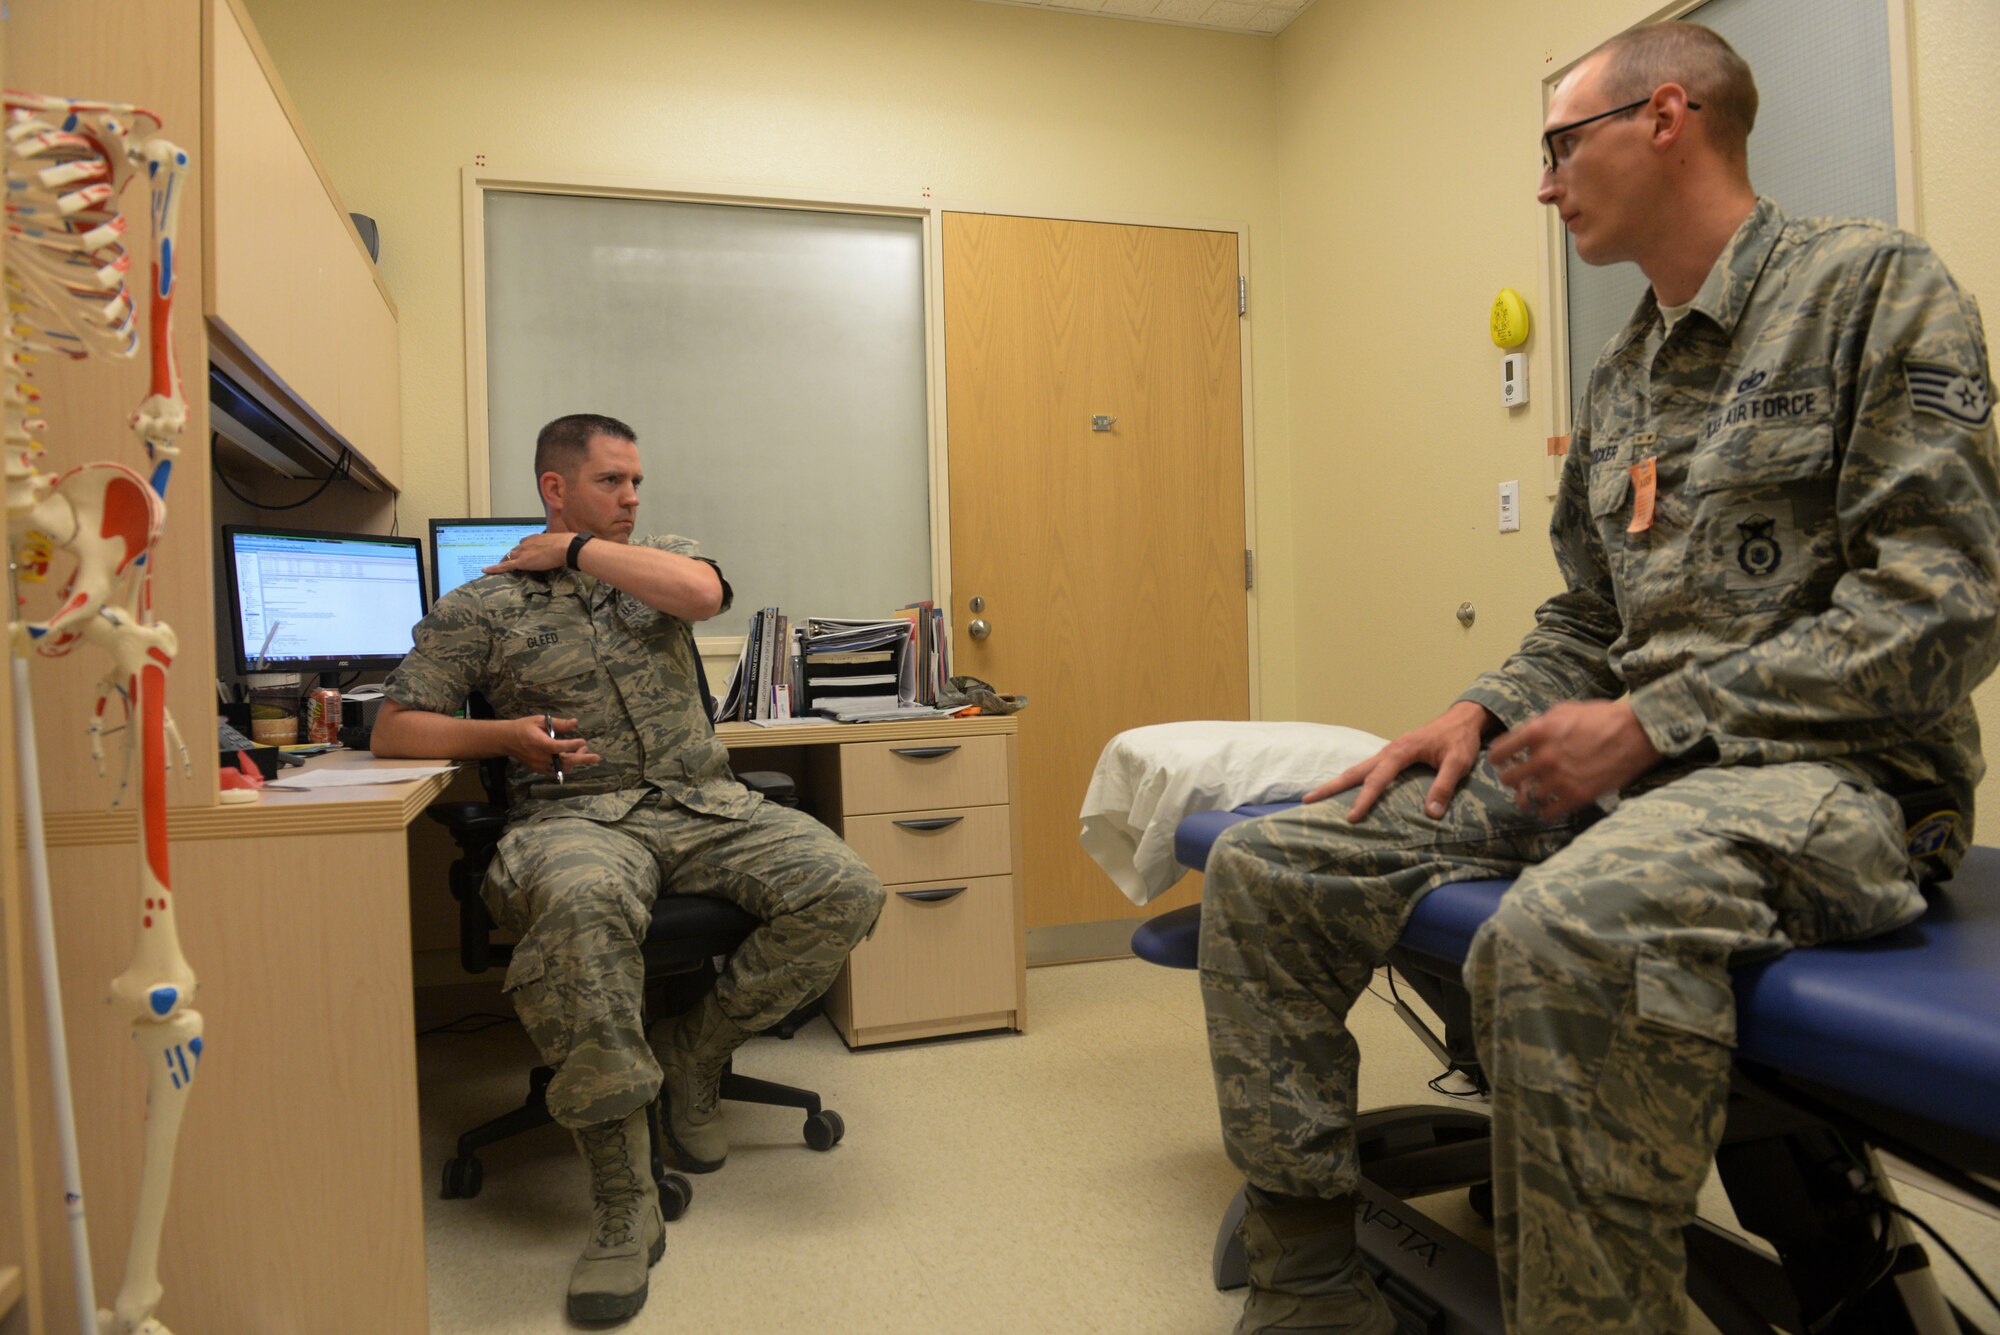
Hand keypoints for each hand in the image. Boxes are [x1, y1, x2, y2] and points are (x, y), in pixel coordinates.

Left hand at [482, 531, 568, 573]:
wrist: (564, 547)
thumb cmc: (566, 545)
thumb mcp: (559, 543)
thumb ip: (556, 547)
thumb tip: (562, 550)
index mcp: (534, 538)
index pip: (523, 544)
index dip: (520, 549)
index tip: (519, 553)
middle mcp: (526, 543)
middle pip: (514, 551)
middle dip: (509, 556)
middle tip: (505, 562)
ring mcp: (522, 552)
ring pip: (508, 557)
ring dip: (502, 562)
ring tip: (496, 567)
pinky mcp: (520, 562)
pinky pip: (504, 566)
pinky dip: (494, 568)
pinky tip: (485, 570)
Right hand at [503, 714, 599, 776]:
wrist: (507, 740)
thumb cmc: (524, 727)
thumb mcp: (540, 720)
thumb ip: (558, 724)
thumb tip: (575, 722)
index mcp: (538, 742)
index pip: (558, 747)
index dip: (572, 746)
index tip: (583, 741)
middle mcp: (539, 756)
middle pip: (564, 762)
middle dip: (582, 759)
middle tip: (596, 756)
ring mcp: (539, 765)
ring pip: (562, 768)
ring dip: (575, 761)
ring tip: (583, 751)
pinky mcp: (538, 769)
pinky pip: (556, 772)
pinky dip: (566, 766)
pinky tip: (573, 758)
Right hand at [1305, 700, 1494, 823]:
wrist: (1462, 719)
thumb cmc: (1460, 740)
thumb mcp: (1458, 763)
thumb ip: (1444, 786)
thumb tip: (1431, 814)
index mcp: (1401, 751)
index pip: (1378, 779)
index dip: (1364, 799)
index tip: (1352, 817)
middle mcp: (1389, 750)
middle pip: (1354, 771)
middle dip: (1330, 786)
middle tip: (1307, 800)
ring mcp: (1388, 752)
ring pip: (1357, 769)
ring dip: (1337, 783)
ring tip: (1316, 797)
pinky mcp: (1392, 755)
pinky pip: (1367, 769)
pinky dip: (1352, 780)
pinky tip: (1346, 789)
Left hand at [1487, 699, 1660, 819]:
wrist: (1637, 733)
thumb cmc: (1602, 717)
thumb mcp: (1563, 711)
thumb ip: (1539, 725)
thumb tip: (1523, 739)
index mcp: (1537, 732)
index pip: (1498, 753)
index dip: (1498, 759)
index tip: (1502, 762)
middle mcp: (1544, 757)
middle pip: (1508, 779)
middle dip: (1511, 779)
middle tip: (1518, 779)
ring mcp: (1560, 779)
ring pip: (1527, 798)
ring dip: (1530, 796)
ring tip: (1535, 793)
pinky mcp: (1577, 796)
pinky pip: (1548, 813)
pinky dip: (1546, 810)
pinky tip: (1550, 805)